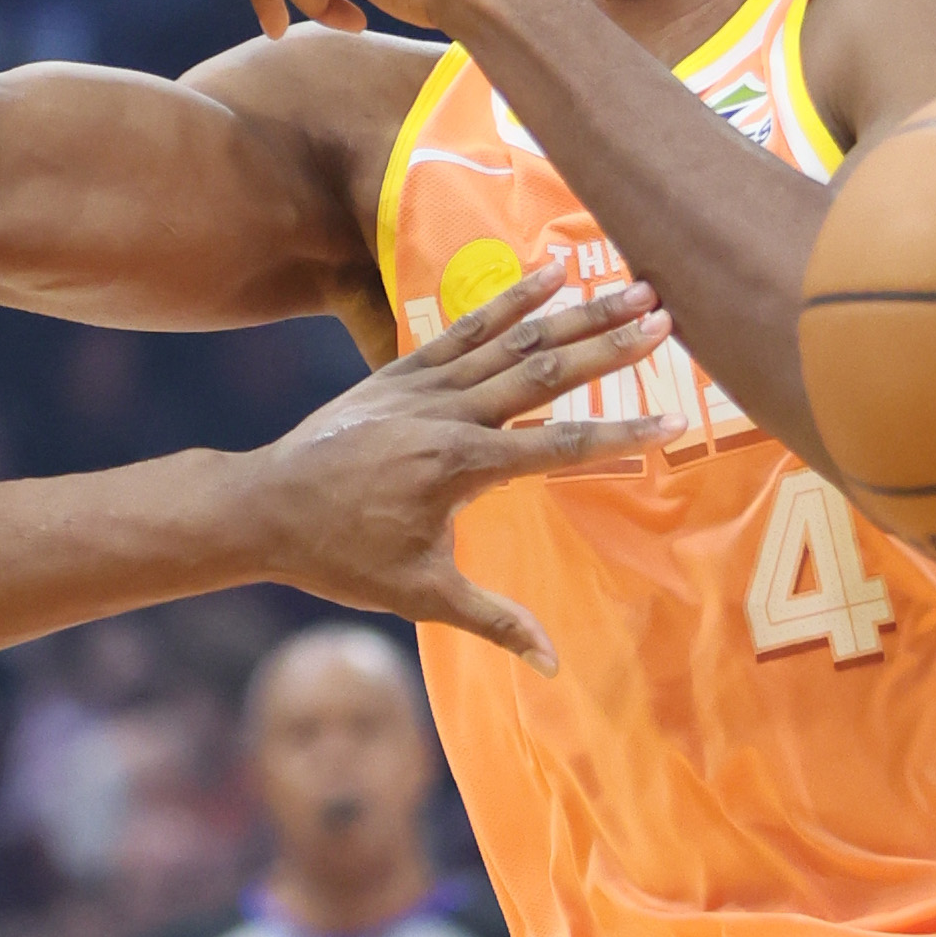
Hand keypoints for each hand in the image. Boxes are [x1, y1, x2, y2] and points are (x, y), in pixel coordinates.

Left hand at [235, 263, 679, 666]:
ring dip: (577, 311)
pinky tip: (552, 270)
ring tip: (631, 282)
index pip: (558, 447)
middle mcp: (448, 414)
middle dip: (611, 345)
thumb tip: (555, 666)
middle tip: (665, 317)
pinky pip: (467, 326)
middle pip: (546, 372)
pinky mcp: (404, 370)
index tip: (673, 421)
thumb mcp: (419, 597)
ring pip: (514, 340)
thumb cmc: (341, 557)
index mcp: (460, 467)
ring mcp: (425, 385)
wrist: (262, 507)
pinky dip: (512, 298)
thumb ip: (494, 622)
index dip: (619, 435)